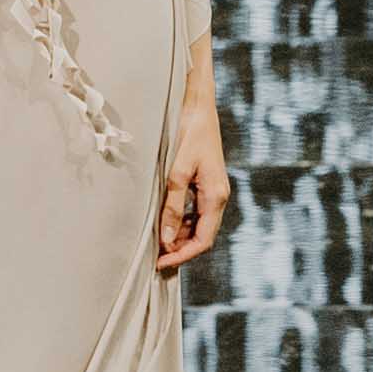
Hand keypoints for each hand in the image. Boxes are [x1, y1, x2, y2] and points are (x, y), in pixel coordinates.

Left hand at [154, 101, 230, 273]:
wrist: (198, 107)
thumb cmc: (189, 134)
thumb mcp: (177, 172)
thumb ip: (172, 207)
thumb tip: (166, 239)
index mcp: (215, 196)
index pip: (203, 240)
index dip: (183, 255)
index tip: (161, 264)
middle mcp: (218, 196)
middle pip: (202, 236)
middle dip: (179, 249)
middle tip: (154, 258)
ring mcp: (213, 190)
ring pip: (198, 225)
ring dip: (179, 236)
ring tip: (155, 243)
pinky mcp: (206, 183)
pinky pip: (195, 212)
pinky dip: (181, 222)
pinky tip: (164, 223)